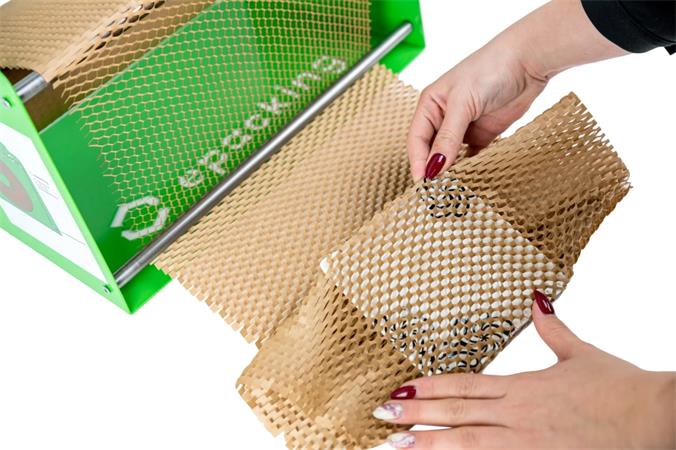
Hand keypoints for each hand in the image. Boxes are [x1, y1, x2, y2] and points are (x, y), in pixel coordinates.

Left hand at [373, 291, 675, 448]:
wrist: (654, 416)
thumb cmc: (619, 387)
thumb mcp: (579, 354)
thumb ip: (553, 328)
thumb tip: (537, 298)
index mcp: (522, 386)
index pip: (463, 385)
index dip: (428, 387)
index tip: (399, 388)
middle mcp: (517, 414)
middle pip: (456, 412)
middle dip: (415, 413)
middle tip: (380, 414)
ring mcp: (526, 441)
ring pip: (467, 442)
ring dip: (429, 442)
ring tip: (396, 443)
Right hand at [408, 0, 628, 179]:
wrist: (528, 62)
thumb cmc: (491, 69)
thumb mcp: (463, 103)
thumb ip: (448, 137)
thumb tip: (435, 167)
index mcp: (430, 105)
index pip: (417, 140)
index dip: (418, 162)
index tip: (422, 183)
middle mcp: (443, 117)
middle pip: (431, 151)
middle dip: (432, 170)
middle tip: (436, 192)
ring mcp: (463, 127)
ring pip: (450, 157)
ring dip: (450, 172)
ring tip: (451, 191)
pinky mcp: (484, 135)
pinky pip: (472, 158)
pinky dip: (470, 169)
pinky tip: (470, 181)